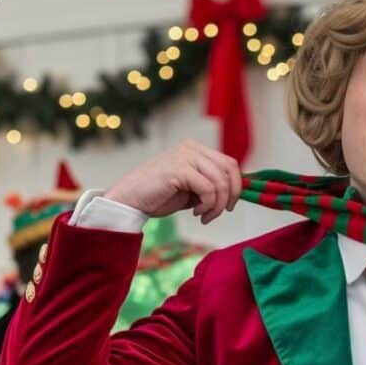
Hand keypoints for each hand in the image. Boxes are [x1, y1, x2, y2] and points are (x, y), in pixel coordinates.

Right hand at [105, 140, 241, 223]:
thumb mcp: (191, 189)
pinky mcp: (179, 168)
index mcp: (195, 150)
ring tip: (205, 216)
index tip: (230, 205)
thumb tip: (233, 192)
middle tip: (221, 212)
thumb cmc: (157, 196)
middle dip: (231, 195)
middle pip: (229, 169)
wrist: (129, 201)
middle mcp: (191, 148)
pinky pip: (208, 188)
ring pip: (219, 181)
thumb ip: (209, 185)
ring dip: (217, 205)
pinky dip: (207, 205)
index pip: (229, 163)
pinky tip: (197, 213)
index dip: (236, 185)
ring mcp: (184, 156)